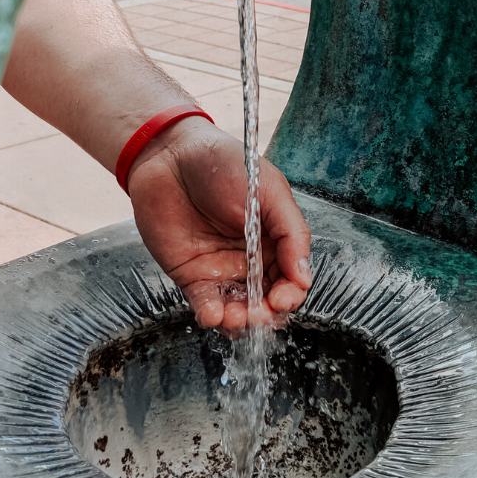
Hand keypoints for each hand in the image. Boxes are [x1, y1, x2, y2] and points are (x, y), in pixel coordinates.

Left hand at [126, 117, 311, 335]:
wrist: (171, 155)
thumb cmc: (223, 163)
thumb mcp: (269, 191)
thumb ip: (292, 233)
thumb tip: (305, 276)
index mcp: (275, 240)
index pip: (291, 279)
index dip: (290, 294)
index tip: (283, 297)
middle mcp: (250, 260)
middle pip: (266, 300)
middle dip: (267, 313)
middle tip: (261, 312)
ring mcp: (220, 270)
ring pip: (237, 309)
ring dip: (240, 322)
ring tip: (235, 317)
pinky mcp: (190, 275)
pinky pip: (205, 304)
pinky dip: (211, 316)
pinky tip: (213, 314)